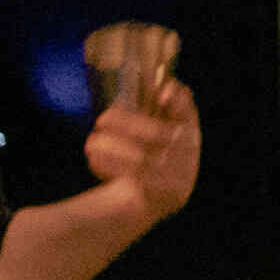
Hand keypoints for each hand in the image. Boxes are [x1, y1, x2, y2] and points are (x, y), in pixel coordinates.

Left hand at [80, 66, 202, 230]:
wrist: (152, 199)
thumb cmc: (148, 153)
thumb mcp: (152, 128)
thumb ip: (152, 106)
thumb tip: (154, 81)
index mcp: (188, 131)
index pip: (187, 112)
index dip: (178, 102)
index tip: (162, 91)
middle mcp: (188, 154)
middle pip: (159, 136)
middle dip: (129, 124)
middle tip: (102, 119)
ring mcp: (178, 177)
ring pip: (142, 160)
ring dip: (113, 150)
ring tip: (91, 143)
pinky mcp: (162, 196)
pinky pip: (133, 180)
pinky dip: (111, 168)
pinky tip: (94, 161)